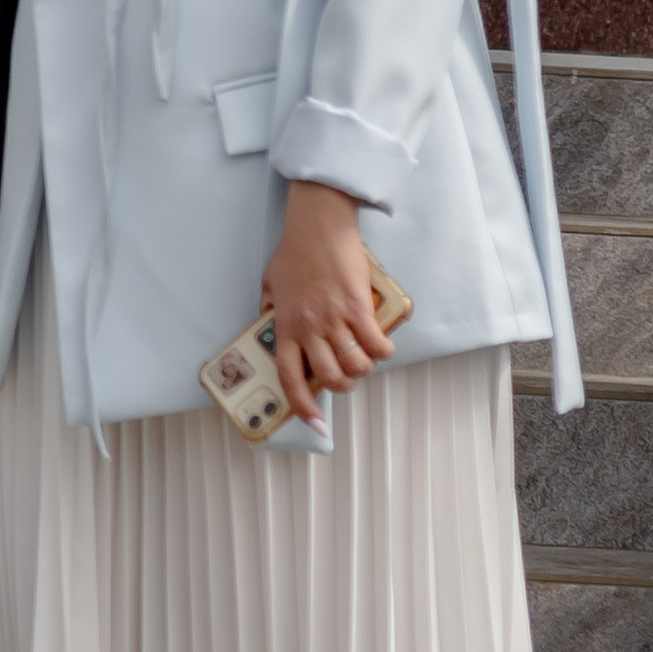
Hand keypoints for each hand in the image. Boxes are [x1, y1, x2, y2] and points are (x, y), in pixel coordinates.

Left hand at [261, 180, 390, 426]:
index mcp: (286, 327)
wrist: (318, 227)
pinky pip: (377, 344)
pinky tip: (383, 345)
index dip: (303, 407)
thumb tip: (268, 323)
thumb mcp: (271, 284)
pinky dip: (384, 351)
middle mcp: (309, 329)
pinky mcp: (358, 308)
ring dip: (365, 369)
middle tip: (348, 376)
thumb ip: (270, 308)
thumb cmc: (294, 252)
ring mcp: (334, 320)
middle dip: (343, 386)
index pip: (291, 378)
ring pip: (356, 366)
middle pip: (330, 378)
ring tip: (366, 358)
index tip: (315, 424)